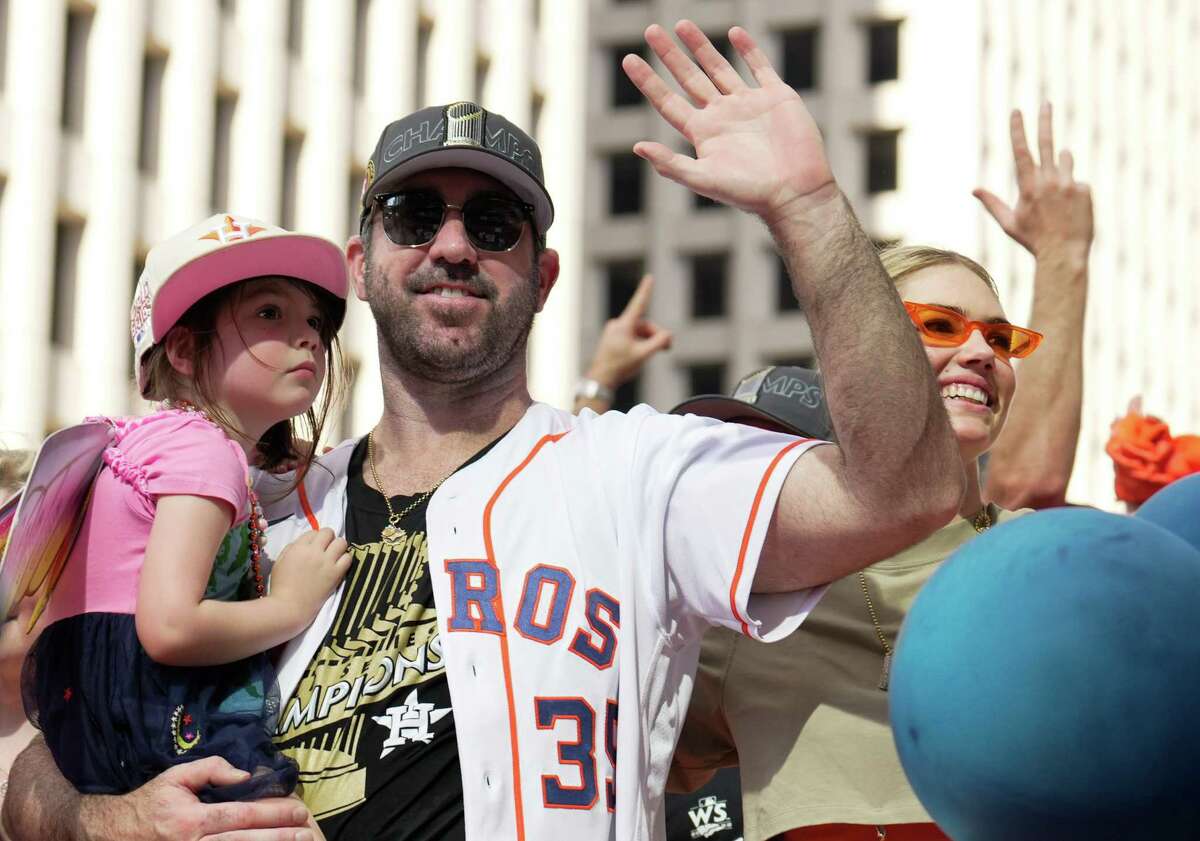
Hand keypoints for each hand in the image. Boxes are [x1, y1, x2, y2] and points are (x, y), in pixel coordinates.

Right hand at [94, 757, 313, 840]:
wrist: (114, 834)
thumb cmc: (150, 803)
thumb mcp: (176, 776)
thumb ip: (212, 769)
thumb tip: (246, 776)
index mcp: (192, 820)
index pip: (242, 816)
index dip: (273, 814)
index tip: (297, 809)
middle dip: (280, 837)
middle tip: (307, 832)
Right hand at [268, 528, 350, 616]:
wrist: (289, 607)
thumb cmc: (280, 586)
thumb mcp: (280, 562)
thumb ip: (291, 548)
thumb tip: (303, 543)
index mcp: (299, 547)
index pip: (313, 532)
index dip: (314, 538)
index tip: (314, 547)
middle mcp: (314, 551)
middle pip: (329, 532)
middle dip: (328, 538)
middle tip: (326, 549)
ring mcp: (327, 562)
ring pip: (342, 542)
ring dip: (338, 547)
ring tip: (334, 556)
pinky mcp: (336, 574)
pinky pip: (348, 558)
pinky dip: (345, 559)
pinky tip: (339, 565)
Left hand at [586, 274, 672, 389]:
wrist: (601, 379)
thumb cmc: (620, 366)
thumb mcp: (643, 354)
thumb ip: (658, 343)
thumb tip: (668, 335)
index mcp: (624, 325)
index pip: (638, 304)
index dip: (646, 290)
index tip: (650, 278)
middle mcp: (618, 325)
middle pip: (644, 325)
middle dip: (656, 335)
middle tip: (668, 348)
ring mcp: (614, 331)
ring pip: (639, 332)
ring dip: (649, 341)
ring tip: (653, 354)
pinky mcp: (613, 338)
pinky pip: (631, 337)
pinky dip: (640, 343)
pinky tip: (641, 355)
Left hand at [623, 21, 834, 222]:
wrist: (794, 192)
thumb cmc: (749, 193)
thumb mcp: (704, 180)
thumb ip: (671, 165)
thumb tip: (637, 147)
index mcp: (704, 133)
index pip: (668, 101)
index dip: (648, 81)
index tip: (629, 60)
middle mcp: (723, 116)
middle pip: (689, 78)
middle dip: (670, 55)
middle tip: (651, 30)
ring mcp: (749, 104)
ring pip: (719, 68)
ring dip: (701, 47)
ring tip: (681, 25)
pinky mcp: (776, 97)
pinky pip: (760, 67)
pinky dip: (748, 50)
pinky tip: (734, 33)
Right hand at [973, 103, 1092, 256]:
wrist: (1064, 254)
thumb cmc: (1033, 240)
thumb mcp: (1009, 223)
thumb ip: (992, 203)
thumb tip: (974, 189)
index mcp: (1028, 186)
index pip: (1021, 151)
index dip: (1018, 130)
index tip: (1017, 111)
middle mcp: (1048, 181)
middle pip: (1047, 142)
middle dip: (1045, 121)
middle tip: (1047, 102)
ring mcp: (1068, 184)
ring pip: (1065, 161)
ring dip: (1061, 169)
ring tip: (1058, 196)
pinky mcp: (1084, 190)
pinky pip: (1078, 183)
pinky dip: (1074, 192)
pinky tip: (1071, 210)